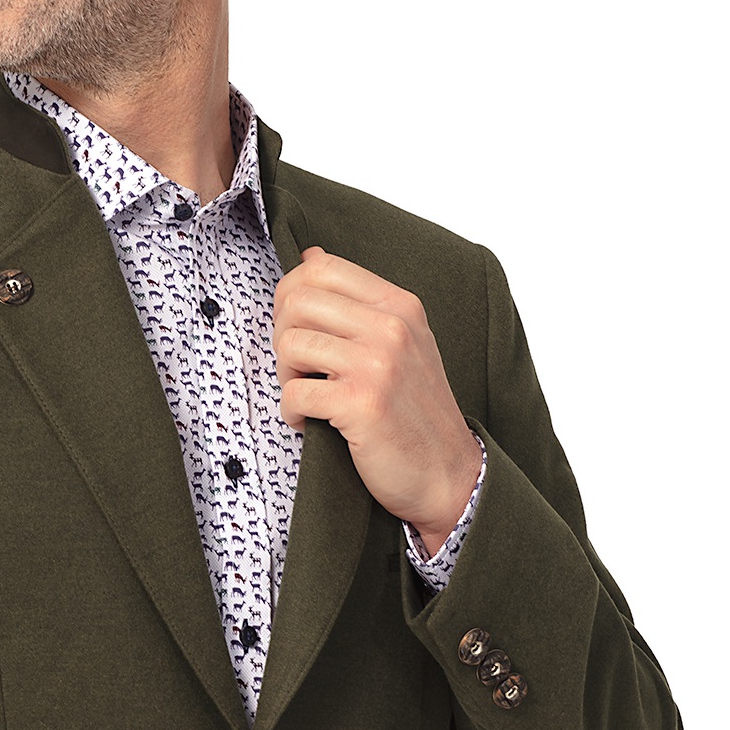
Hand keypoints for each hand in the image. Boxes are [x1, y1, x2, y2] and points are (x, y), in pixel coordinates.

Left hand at [274, 247, 483, 554]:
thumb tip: (310, 257)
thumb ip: (360, 302)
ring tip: (307, 395)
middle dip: (282, 336)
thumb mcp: (402, 342)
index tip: (296, 326)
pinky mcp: (361, 404)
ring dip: (285, 376)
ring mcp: (377, 364)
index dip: (290, 295)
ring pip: (290, 344)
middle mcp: (390, 327)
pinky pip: (294, 394)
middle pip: (296, 302)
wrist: (447, 472)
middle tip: (298, 368)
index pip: (321, 267)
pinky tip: (309, 422)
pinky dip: (291, 413)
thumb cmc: (416, 412)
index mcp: (399, 305)